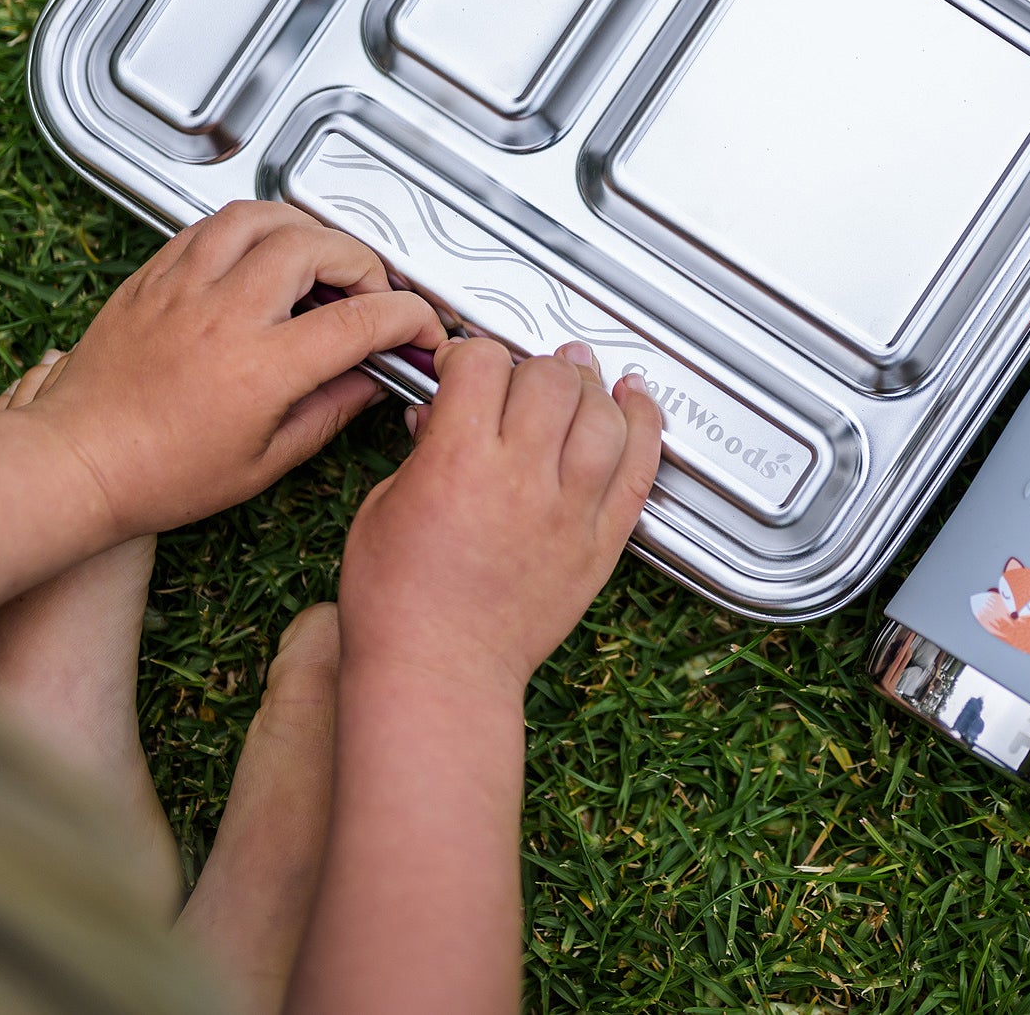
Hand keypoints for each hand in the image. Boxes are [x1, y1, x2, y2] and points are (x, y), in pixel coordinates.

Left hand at [7, 201, 444, 540]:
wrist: (75, 464)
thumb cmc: (157, 474)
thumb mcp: (265, 462)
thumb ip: (330, 411)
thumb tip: (371, 381)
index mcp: (261, 368)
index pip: (362, 320)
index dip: (408, 320)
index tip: (418, 329)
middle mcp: (224, 315)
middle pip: (319, 247)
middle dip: (364, 262)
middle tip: (371, 291)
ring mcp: (184, 287)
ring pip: (263, 217)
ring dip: (307, 229)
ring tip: (320, 257)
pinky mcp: (153, 277)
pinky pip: (211, 225)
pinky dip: (251, 228)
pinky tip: (260, 253)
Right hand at [338, 338, 661, 694]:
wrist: (439, 676)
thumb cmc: (399, 607)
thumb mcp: (384, 508)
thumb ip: (422, 453)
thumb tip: (439, 417)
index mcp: (460, 461)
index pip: (483, 364)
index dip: (469, 354)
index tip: (463, 366)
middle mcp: (524, 479)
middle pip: (552, 380)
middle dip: (532, 366)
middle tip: (520, 375)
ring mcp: (570, 511)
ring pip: (605, 416)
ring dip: (591, 385)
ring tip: (580, 374)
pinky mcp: (599, 544)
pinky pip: (639, 470)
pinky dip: (645, 426)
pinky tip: (638, 402)